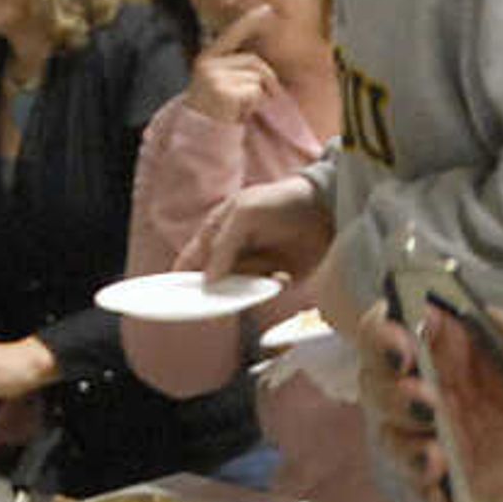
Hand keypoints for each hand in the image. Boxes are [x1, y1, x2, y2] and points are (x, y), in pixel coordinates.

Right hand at [183, 7, 278, 131]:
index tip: (267, 9)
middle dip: (265, 80)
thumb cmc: (215, 110)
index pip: (232, 35)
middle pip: (254, 62)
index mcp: (207, 58)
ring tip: (238, 108)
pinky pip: (254, 92)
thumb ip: (235, 68)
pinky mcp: (223, 90)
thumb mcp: (222, 83)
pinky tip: (237, 113)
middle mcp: (208, 64)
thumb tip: (260, 65)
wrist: (199, 135)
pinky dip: (253, 105)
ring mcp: (214, 76)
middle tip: (254, 101)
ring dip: (256, 96)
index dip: (249, 21)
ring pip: (257, 78)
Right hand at [188, 172, 334, 289]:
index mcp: (216, 233)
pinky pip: (262, 294)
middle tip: (243, 278)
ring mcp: (251, 268)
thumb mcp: (244, 215)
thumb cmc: (278, 202)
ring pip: (238, 290)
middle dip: (223, 285)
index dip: (181, 280)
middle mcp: (230, 254)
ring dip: (252, 281)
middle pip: (213, 282)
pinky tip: (283, 273)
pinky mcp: (272, 280)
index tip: (179, 299)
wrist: (323, 209)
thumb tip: (208, 281)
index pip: (191, 260)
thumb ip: (222, 246)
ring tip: (271, 266)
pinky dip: (271, 286)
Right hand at [363, 302, 502, 501]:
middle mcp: (421, 384)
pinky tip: (444, 483)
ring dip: (407, 444)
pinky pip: (418, 485)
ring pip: (389, 436)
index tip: (403, 343)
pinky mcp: (440, 476)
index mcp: (441, 342)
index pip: (389, 326)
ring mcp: (426, 434)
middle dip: (390, 392)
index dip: (383, 332)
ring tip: (437, 454)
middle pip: (375, 381)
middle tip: (426, 400)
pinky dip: (427, 486)